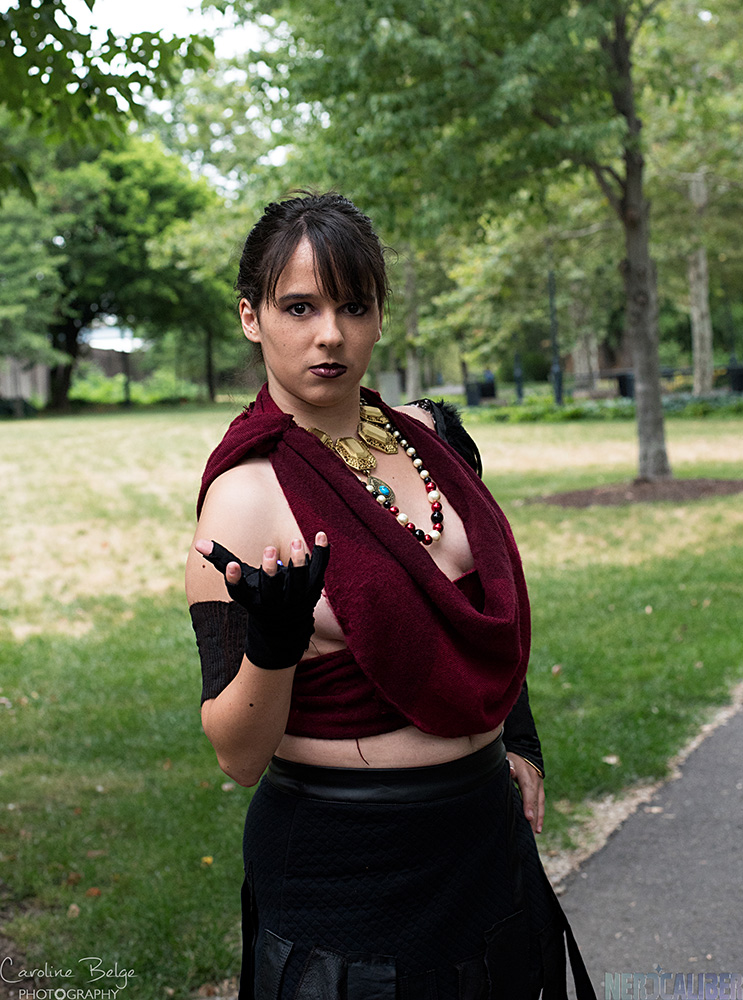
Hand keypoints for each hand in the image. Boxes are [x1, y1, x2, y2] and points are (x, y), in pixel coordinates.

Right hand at [195, 532, 328, 668]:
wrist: (285, 629)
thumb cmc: (258, 597)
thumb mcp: (242, 584)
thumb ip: (223, 561)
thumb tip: (199, 543)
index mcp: (253, 602)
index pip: (240, 594)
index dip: (235, 580)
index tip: (232, 566)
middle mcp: (275, 604)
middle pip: (272, 590)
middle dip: (271, 572)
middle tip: (268, 550)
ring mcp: (297, 598)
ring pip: (300, 582)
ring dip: (298, 562)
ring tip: (296, 542)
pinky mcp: (314, 589)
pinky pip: (320, 569)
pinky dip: (322, 552)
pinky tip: (321, 534)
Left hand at [507, 752, 544, 834]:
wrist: (523, 750)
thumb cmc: (510, 757)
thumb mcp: (507, 759)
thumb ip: (508, 765)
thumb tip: (511, 771)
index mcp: (525, 773)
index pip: (528, 790)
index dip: (528, 804)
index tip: (528, 817)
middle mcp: (535, 779)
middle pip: (535, 801)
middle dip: (533, 817)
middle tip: (530, 833)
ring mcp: (539, 784)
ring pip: (539, 804)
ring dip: (537, 819)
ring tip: (533, 834)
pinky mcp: (540, 789)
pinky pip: (541, 804)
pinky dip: (540, 816)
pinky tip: (538, 829)